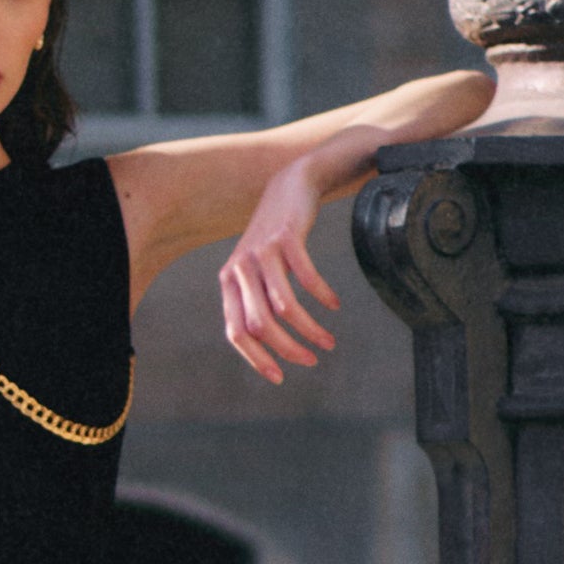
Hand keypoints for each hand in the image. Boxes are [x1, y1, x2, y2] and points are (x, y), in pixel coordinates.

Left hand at [219, 163, 340, 384]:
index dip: (257, 359)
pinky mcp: (286, 238)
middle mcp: (240, 269)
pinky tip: (334, 305)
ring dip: (310, 329)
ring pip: (284, 307)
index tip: (280, 377)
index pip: (237, 333)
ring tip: (329, 340)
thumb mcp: (258, 270)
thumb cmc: (275, 237)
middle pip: (261, 326)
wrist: (290, 185)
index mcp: (229, 283)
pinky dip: (323, 296)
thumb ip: (256, 301)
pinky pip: (306, 278)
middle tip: (313, 360)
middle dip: (289, 350)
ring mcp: (262, 253)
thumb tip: (268, 344)